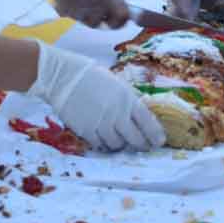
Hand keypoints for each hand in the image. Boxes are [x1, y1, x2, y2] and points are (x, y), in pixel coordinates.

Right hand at [26, 42, 164, 151]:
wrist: (64, 76)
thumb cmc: (93, 77)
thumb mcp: (118, 85)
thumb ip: (131, 101)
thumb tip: (144, 118)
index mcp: (127, 99)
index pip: (148, 123)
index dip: (156, 136)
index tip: (159, 141)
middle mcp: (116, 113)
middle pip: (136, 140)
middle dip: (142, 145)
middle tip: (143, 146)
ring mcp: (100, 123)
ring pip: (118, 146)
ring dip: (122, 145)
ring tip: (121, 139)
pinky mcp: (86, 130)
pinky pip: (100, 146)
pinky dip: (105, 144)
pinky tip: (105, 138)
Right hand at [30, 0, 128, 28]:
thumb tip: (120, 9)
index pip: (121, 17)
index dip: (120, 21)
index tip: (117, 21)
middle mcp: (96, 5)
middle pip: (102, 24)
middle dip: (100, 18)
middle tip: (97, 9)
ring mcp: (80, 9)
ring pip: (87, 21)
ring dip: (86, 15)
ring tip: (83, 0)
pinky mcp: (67, 11)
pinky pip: (73, 17)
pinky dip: (74, 10)